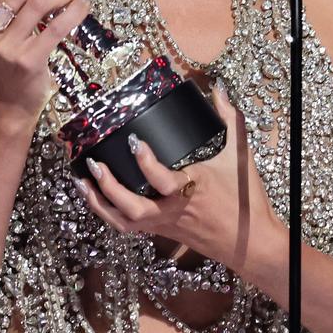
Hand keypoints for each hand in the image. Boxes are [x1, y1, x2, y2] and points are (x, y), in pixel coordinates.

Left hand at [75, 86, 285, 275]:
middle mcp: (174, 209)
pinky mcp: (162, 232)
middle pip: (134, 209)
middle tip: (95, 164)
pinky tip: (97, 197)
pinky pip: (129, 227)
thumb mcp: (239, 155)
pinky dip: (109, 213)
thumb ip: (229, 120)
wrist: (250, 243)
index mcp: (193, 188)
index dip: (146, 163)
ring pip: (125, 223)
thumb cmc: (245, 199)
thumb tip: (217, 89)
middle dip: (110, 188)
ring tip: (82, 182)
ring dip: (100, 203)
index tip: (134, 141)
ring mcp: (165, 223)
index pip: (164, 181)